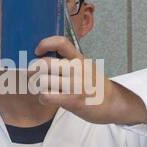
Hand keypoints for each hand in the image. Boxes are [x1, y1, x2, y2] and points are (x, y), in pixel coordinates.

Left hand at [26, 36, 146, 125]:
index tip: (38, 50)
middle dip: (34, 70)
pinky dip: (43, 98)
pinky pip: (47, 96)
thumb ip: (70, 62)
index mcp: (80, 59)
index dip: (45, 43)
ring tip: (43, 88)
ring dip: (38, 86)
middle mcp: (77, 69)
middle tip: (34, 75)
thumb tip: (46, 58)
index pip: (61, 42)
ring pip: (43, 81)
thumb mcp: (86, 67)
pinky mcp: (73, 100)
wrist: (113, 103)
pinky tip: (47, 98)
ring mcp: (75, 85)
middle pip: (45, 64)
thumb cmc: (96, 86)